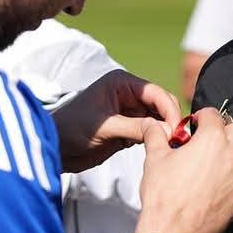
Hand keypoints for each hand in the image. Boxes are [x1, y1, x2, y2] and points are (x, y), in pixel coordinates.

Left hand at [53, 69, 180, 171]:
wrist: (54, 148)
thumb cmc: (71, 129)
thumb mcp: (105, 127)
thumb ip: (136, 127)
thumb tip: (166, 131)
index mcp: (121, 83)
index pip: (155, 92)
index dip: (168, 109)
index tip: (176, 128)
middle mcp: (128, 94)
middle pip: (161, 104)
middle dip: (170, 120)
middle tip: (177, 140)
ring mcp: (130, 112)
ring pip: (158, 119)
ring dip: (166, 131)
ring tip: (172, 146)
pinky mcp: (129, 130)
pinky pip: (150, 132)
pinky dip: (157, 139)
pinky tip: (161, 149)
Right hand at [136, 109, 232, 232]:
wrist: (173, 231)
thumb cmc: (164, 196)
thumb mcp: (155, 159)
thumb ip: (156, 136)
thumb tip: (153, 125)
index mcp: (211, 139)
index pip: (213, 116)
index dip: (202, 118)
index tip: (196, 125)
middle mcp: (231, 155)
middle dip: (225, 131)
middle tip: (210, 140)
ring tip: (225, 158)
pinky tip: (231, 179)